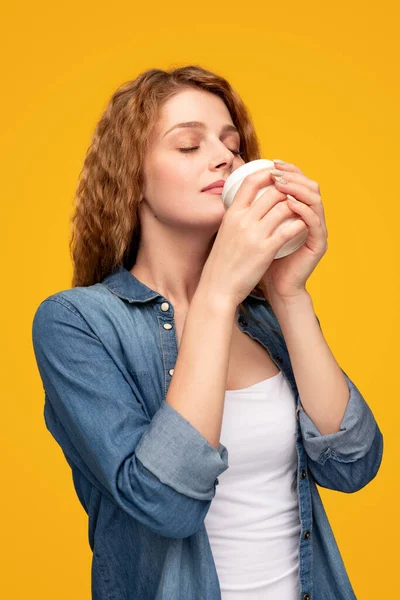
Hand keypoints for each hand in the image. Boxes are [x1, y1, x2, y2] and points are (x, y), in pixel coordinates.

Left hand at [261, 160, 327, 301]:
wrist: (274, 287)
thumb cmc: (262, 260)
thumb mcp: (256, 230)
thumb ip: (256, 210)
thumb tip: (239, 186)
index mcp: (299, 212)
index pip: (298, 182)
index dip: (287, 170)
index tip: (271, 162)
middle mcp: (311, 217)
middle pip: (310, 185)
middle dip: (293, 175)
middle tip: (277, 170)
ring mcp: (317, 230)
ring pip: (315, 199)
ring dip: (297, 188)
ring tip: (280, 183)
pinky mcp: (319, 243)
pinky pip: (314, 221)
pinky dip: (303, 209)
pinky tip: (290, 203)